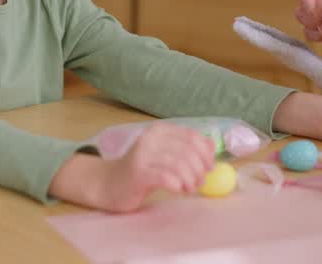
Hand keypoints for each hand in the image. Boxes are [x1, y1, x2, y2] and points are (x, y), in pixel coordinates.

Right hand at [91, 123, 214, 212]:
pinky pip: (167, 178)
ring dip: (190, 180)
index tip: (210, 167)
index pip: (191, 136)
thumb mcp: (164, 155)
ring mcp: (143, 154)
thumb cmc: (141, 170)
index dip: (205, 153)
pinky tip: (177, 190)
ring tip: (189, 189)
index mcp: (159, 130)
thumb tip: (212, 147)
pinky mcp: (138, 172)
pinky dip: (178, 185)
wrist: (109, 184)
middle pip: (188, 151)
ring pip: (180, 165)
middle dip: (199, 170)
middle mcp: (150, 138)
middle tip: (199, 183)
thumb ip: (185, 149)